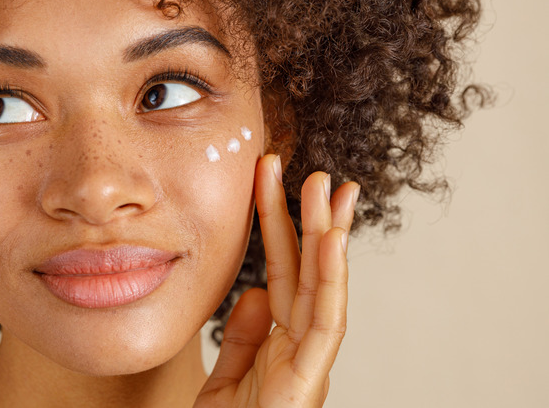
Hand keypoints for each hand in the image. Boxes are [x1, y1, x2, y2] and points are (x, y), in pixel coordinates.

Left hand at [195, 154, 358, 406]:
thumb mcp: (225, 380)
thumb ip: (242, 339)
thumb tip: (256, 292)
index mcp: (281, 345)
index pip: (284, 274)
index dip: (281, 228)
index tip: (276, 182)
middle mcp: (301, 350)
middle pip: (308, 274)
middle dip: (312, 221)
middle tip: (317, 173)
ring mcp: (308, 365)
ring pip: (324, 290)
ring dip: (329, 238)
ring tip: (331, 191)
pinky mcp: (307, 384)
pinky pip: (323, 326)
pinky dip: (330, 281)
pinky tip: (331, 242)